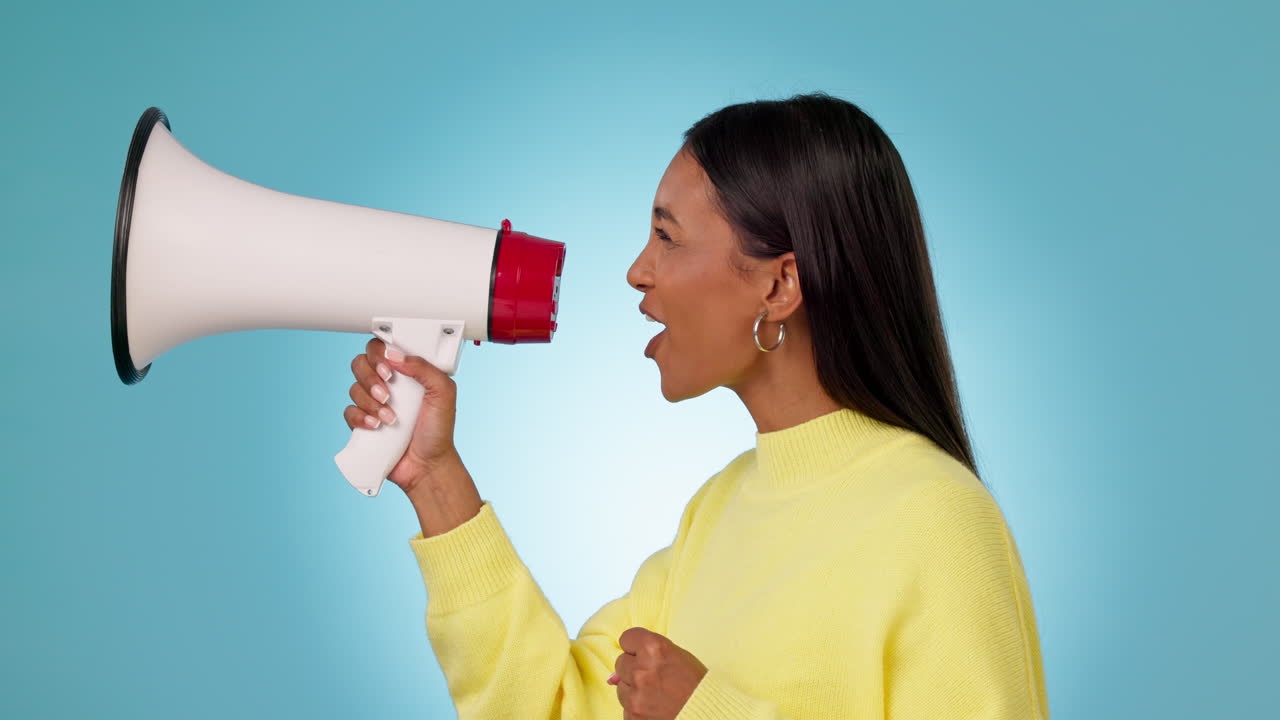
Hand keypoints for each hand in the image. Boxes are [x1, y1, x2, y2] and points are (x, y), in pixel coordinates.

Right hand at [342, 336, 458, 494]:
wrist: (428, 464)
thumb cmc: (439, 429)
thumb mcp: (444, 393)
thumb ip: (424, 368)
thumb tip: (395, 355)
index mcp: (405, 372)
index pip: (381, 349)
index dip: (378, 353)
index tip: (388, 369)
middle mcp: (387, 384)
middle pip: (360, 363)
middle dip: (370, 377)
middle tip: (387, 394)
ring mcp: (373, 403)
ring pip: (353, 388)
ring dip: (370, 402)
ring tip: (390, 418)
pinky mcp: (363, 423)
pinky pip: (348, 412)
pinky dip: (360, 418)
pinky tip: (376, 426)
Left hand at [607, 627, 707, 719]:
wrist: (708, 714)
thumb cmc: (699, 686)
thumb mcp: (680, 658)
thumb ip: (651, 653)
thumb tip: (625, 660)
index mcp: (654, 648)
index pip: (627, 638)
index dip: (635, 647)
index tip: (642, 653)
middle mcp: (641, 670)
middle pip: (621, 662)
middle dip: (634, 668)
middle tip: (653, 676)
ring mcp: (635, 696)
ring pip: (621, 686)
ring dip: (634, 689)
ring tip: (656, 694)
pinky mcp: (633, 716)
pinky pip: (625, 707)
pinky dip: (637, 707)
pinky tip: (654, 707)